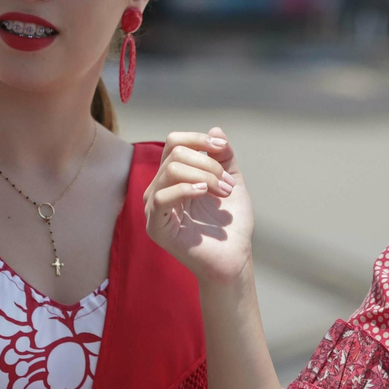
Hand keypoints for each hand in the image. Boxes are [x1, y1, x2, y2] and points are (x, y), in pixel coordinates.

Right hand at [144, 127, 254, 286]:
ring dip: (204, 176)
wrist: (234, 258)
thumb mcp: (231, 181)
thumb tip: (215, 130)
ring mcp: (155, 207)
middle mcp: (160, 188)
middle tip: (228, 185)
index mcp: (174, 176)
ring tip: (223, 192)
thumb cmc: (230, 225)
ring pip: (171, 170)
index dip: (198, 140)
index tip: (222, 149)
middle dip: (208, 164)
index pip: (174, 142)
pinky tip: (204, 192)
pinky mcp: (156, 226)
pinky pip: (162, 197)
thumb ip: (224, 157)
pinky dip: (185, 189)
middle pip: (174, 153)